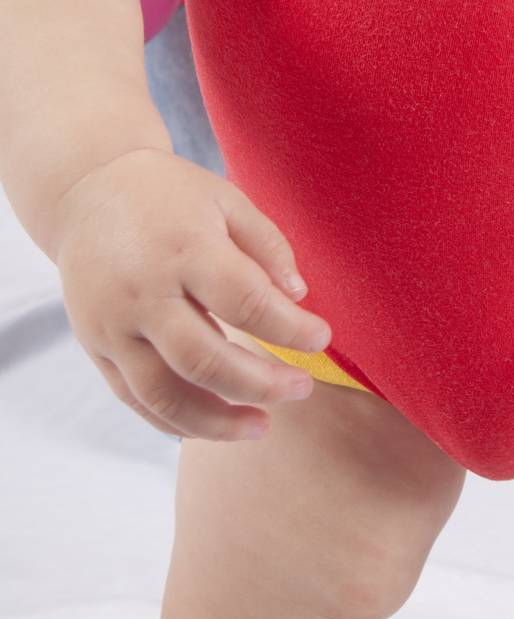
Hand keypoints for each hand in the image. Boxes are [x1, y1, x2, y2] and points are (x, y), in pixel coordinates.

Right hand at [54, 147, 332, 441]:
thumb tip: (299, 297)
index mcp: (184, 249)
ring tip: (262, 426)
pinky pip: (135, 400)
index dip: (289, 328)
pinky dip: (175, 422)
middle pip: (205, 359)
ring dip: (218, 422)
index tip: (322, 338)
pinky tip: (214, 424)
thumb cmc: (169, 195)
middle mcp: (144, 293)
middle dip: (262, 384)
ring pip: (165, 395)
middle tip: (302, 388)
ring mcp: (113, 326)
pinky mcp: (96, 347)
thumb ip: (267, 245)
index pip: (245, 300)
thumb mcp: (225, 199)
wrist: (87, 191)